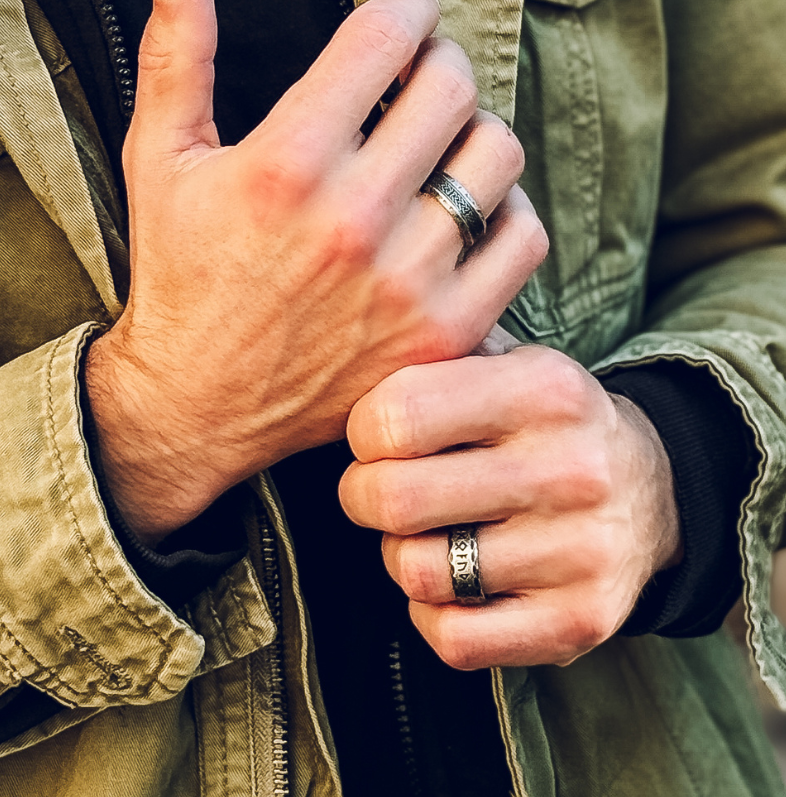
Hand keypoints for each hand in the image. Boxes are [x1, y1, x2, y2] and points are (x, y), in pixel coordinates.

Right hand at [86, 0, 546, 541]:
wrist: (197, 403)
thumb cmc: (179, 274)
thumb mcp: (158, 159)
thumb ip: (175, 54)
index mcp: (285, 163)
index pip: (388, 37)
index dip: (408, 7)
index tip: (405, 16)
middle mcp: (353, 219)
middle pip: (453, 86)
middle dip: (438, 65)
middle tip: (418, 81)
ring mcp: (406, 282)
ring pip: (498, 155)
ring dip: (475, 133)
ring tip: (441, 146)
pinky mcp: (442, 334)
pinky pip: (522, 238)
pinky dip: (507, 212)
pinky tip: (466, 213)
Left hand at [339, 345, 682, 667]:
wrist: (650, 490)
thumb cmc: (540, 422)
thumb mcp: (504, 362)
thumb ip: (431, 357)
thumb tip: (346, 369)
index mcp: (542, 388)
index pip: (394, 416)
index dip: (362, 432)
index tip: (375, 438)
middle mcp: (568, 468)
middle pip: (394, 498)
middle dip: (362, 497)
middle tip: (376, 491)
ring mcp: (579, 550)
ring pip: (416, 571)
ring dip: (399, 556)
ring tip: (423, 533)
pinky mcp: (580, 620)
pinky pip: (453, 639)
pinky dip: (431, 615)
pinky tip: (451, 585)